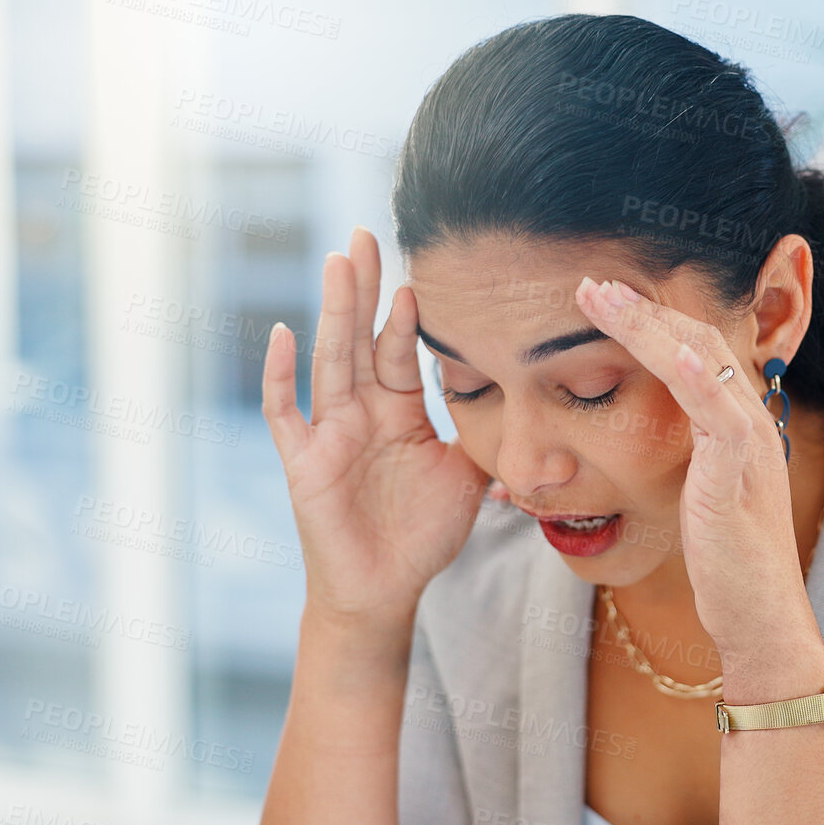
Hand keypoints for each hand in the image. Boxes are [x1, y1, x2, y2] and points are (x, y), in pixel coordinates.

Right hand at [262, 227, 488, 622]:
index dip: (409, 313)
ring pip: (330, 360)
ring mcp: (329, 433)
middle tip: (366, 234)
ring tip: (338, 262)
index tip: (422, 267)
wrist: (385, 590)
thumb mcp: (469, 476)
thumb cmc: (423, 534)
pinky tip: (282, 334)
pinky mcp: (303, 462)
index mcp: (400, 410)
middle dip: (364, 287)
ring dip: (333, 311)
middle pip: (362, 337)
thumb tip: (542, 405)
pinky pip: (285, 413)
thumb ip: (490, 434)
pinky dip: (280, 375)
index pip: (402, 349)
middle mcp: (362, 411)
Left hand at [571, 277, 814, 659]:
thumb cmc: (726, 563)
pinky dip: (701, 384)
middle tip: (590, 284)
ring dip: (650, 327)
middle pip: (698, 341)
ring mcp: (748, 450)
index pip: (697, 349)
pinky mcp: (738, 483)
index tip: (603, 297)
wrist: (761, 618)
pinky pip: (723, 423)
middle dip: (641, 308)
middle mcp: (750, 424)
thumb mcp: (699, 495)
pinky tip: (676, 357)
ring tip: (603, 300)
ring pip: (703, 366)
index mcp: (738, 424)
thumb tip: (642, 435)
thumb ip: (686, 456)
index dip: (650, 318)